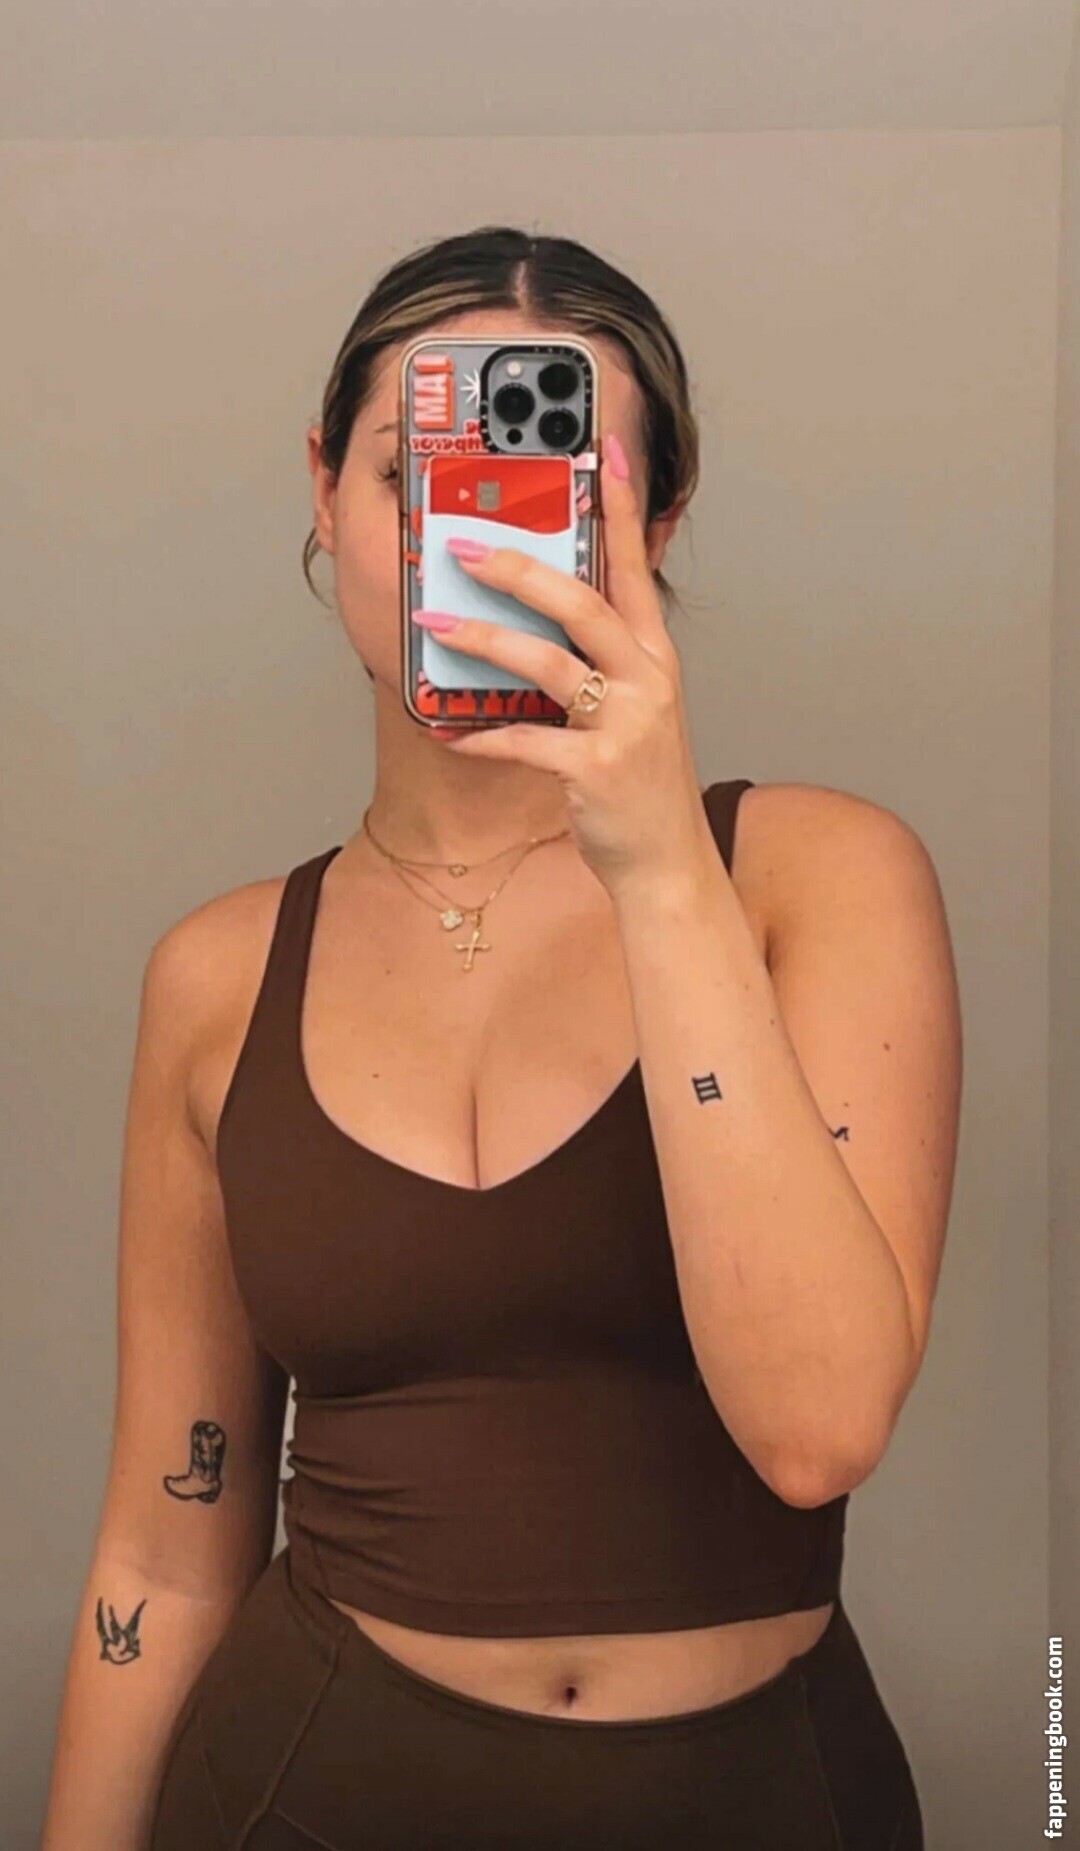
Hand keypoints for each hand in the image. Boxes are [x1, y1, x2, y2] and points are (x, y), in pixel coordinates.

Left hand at [415, 432, 714, 894]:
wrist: (666, 861)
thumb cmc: (639, 783)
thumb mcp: (633, 709)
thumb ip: (599, 661)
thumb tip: (533, 621)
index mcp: (655, 655)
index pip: (635, 567)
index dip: (620, 508)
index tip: (601, 452)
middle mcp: (648, 678)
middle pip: (582, 602)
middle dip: (517, 569)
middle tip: (463, 549)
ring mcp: (627, 723)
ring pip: (549, 661)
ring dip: (484, 641)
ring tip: (435, 628)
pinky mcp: (597, 768)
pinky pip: (526, 740)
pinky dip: (482, 736)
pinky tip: (448, 733)